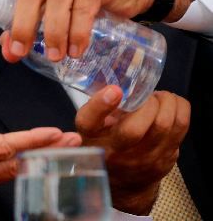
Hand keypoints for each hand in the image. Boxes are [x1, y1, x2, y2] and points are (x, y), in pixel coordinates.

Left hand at [0, 0, 156, 62]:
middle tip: (20, 53)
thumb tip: (9, 52)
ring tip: (54, 56)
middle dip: (22, 26)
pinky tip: (76, 50)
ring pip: (57, 2)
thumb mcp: (49, 9)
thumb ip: (26, 28)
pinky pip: (83, 7)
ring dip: (53, 33)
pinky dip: (78, 33)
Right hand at [0, 110, 80, 219]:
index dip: (32, 141)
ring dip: (31, 160)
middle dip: (43, 152)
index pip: (1, 147)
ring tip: (55, 149)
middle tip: (74, 141)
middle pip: (10, 163)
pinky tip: (18, 160)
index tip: (57, 133)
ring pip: (2, 174)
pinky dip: (9, 169)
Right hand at [75, 86, 189, 214]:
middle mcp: (114, 152)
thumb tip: (120, 87)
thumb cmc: (105, 144)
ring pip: (165, 126)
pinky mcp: (165, 161)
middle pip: (134, 128)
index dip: (101, 104)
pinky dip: (179, 111)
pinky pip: (180, 130)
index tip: (115, 90)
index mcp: (90, 137)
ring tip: (161, 98)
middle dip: (147, 102)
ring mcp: (142, 161)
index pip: (88, 122)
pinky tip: (171, 107)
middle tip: (148, 95)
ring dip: (168, 103)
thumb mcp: (91, 126)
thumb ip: (99, 107)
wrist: (123, 182)